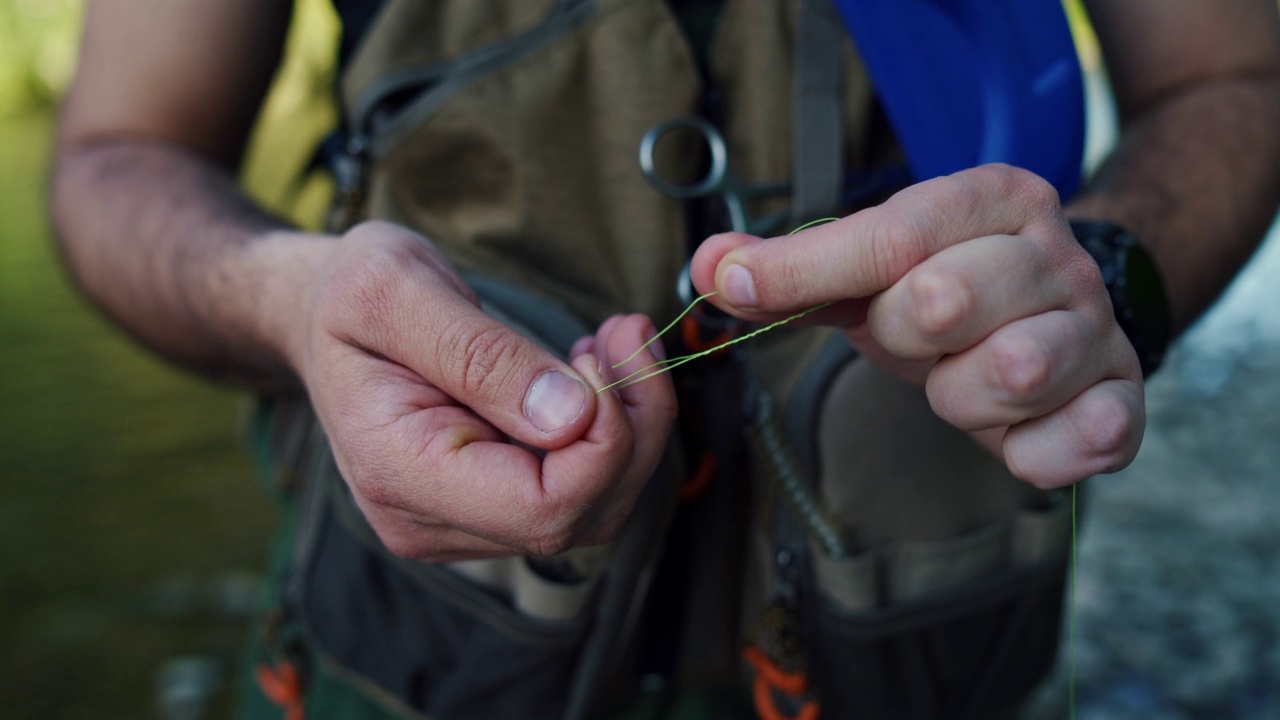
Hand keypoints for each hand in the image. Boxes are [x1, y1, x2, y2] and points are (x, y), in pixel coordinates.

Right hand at [291, 221, 675, 560]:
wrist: (321, 316)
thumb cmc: (350, 294)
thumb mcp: (398, 290)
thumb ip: (481, 354)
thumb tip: (572, 416)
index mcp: (398, 471)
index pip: (543, 508)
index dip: (601, 441)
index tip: (595, 354)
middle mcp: (429, 520)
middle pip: (582, 514)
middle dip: (632, 425)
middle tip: (627, 332)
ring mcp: (460, 522)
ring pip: (595, 507)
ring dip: (629, 425)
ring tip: (615, 341)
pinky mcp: (488, 505)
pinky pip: (579, 489)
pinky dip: (610, 429)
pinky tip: (594, 369)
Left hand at [690, 164, 1143, 487]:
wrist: (1052, 318)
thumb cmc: (948, 290)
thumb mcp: (868, 271)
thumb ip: (790, 269)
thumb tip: (710, 267)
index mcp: (991, 200)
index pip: (888, 236)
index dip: (802, 271)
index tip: (735, 286)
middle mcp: (1056, 255)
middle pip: (943, 298)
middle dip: (907, 335)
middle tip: (921, 337)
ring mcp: (1100, 328)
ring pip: (1013, 372)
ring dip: (965, 398)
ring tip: (968, 378)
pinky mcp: (1125, 399)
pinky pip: (1080, 442)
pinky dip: (1033, 452)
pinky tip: (1020, 430)